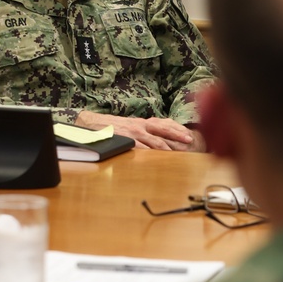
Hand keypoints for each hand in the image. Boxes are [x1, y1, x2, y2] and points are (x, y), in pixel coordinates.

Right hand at [75, 110, 195, 150]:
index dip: (178, 130)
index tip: (189, 136)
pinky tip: (159, 159)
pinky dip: (152, 154)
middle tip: (189, 142)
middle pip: (164, 130)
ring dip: (168, 148)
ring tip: (179, 154)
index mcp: (143, 122)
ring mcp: (134, 133)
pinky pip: (142, 148)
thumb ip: (144, 132)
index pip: (165, 124)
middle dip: (178, 136)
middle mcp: (141, 126)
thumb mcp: (132, 126)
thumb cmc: (113, 128)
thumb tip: (157, 141)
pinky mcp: (127, 141)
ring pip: (155, 141)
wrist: (94, 124)